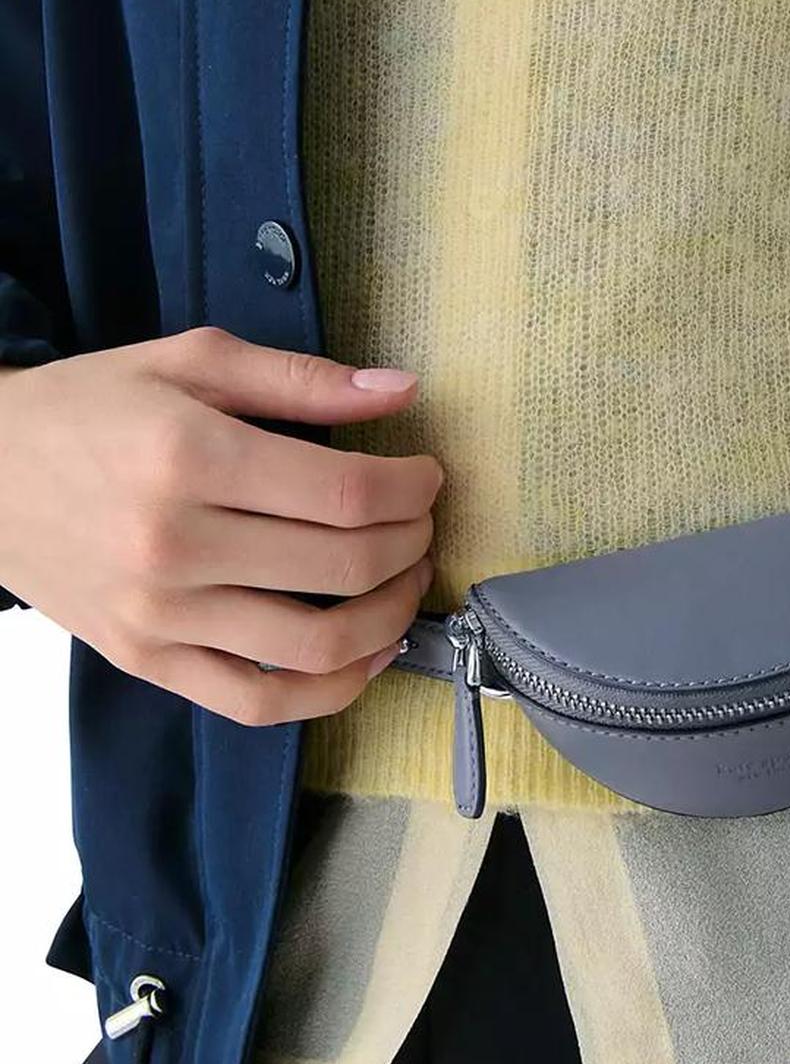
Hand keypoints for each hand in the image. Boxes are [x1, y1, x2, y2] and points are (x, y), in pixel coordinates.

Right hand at [0, 327, 441, 724]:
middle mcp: (176, 544)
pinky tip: (367, 654)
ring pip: (317, 645)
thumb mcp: (188, 362)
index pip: (348, 491)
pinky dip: (331, 690)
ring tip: (405, 580)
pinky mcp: (147, 662)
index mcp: (191, 456)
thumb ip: (300, 379)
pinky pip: (259, 702)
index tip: (426, 475)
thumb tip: (401, 391)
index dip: (413, 487)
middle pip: (346, 564)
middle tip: (421, 521)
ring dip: (391, 616)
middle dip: (412, 542)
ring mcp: (160, 615)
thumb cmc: (89, 409)